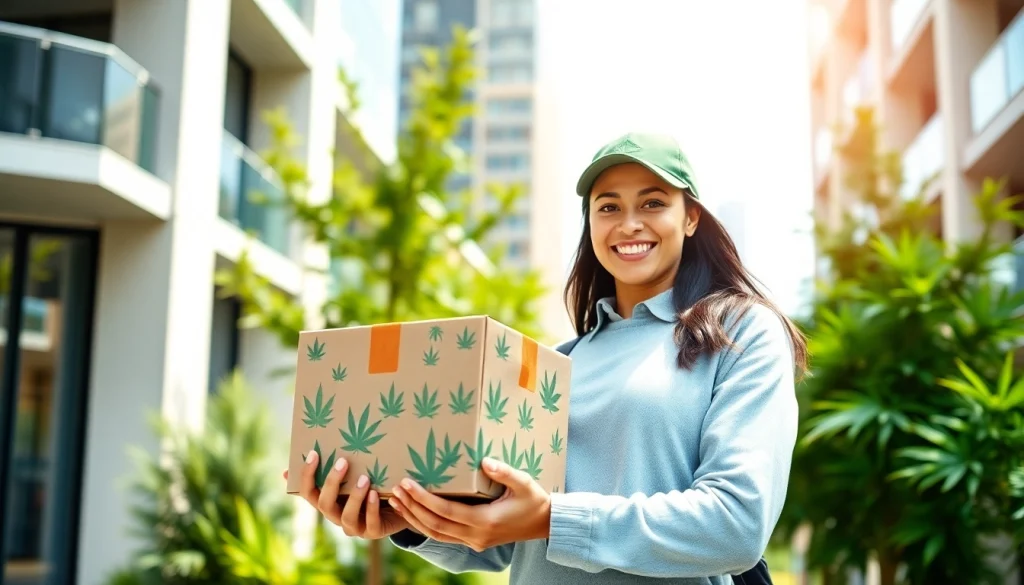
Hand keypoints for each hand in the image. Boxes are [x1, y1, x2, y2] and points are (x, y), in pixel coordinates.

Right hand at [284, 450, 409, 539]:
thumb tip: (311, 446)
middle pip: (324, 504)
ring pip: (347, 516)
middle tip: (343, 461)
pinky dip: (371, 508)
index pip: (308, 492)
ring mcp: (354, 526)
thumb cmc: (370, 486)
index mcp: (327, 501)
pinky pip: (370, 523)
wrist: (398, 508)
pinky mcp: (373, 532)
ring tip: (364, 478)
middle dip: (332, 482)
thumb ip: (338, 466)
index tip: (313, 453)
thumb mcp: (354, 475)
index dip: (307, 475)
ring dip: (354, 497)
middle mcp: (336, 516)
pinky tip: (375, 494)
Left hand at [388, 457, 550, 550]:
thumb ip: (504, 472)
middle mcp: (476, 535)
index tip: (408, 483)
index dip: (423, 499)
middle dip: (412, 507)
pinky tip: (415, 513)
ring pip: (436, 534)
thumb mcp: (524, 483)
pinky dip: (426, 525)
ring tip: (398, 500)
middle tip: (396, 489)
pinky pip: (444, 536)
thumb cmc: (534, 500)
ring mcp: (474, 542)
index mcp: (485, 521)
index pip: (445, 511)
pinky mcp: (474, 542)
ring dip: (415, 518)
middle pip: (435, 525)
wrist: (545, 524)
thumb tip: (484, 461)